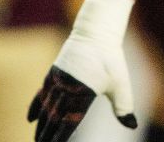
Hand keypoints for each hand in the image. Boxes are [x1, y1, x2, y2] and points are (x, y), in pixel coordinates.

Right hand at [28, 0, 135, 141]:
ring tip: (37, 140)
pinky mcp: (53, 73)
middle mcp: (67, 88)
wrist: (96, 32)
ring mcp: (58, 80)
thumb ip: (123, 106)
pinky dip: (35, 106)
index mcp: (83, 93)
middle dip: (47, 135)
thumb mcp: (121, 83)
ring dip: (41, 125)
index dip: (60, 136)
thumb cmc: (112, 58)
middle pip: (54, 118)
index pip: (69, 121)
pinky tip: (30, 119)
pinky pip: (41, 93)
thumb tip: (132, 126)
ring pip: (46, 108)